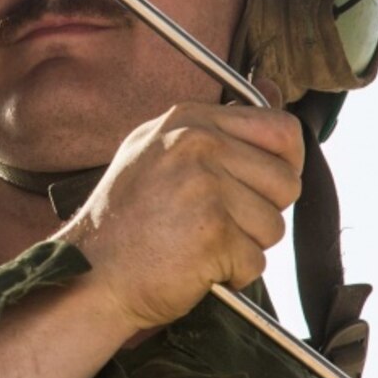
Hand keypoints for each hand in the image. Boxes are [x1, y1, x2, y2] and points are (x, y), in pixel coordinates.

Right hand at [58, 86, 303, 333]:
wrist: (90, 274)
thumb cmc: (125, 223)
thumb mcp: (157, 152)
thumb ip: (213, 132)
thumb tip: (275, 103)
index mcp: (187, 120)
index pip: (281, 129)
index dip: (283, 165)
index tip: (257, 187)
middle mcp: (195, 143)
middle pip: (286, 181)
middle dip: (261, 212)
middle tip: (213, 223)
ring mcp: (203, 185)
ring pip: (275, 226)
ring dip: (245, 247)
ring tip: (198, 244)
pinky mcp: (213, 231)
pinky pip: (257, 262)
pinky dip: (231, 274)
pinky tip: (194, 266)